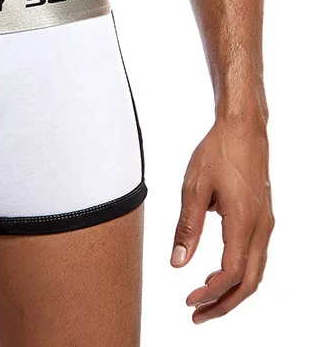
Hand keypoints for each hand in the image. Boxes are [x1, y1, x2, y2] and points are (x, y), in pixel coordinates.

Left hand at [170, 117, 273, 322]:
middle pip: (249, 282)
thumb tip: (177, 262)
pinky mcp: (263, 217)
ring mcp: (266, 223)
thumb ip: (187, 227)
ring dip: (232, 291)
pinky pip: (256, 256)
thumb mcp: (193, 187)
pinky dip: (240, 273)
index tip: (189, 299)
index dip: (210, 292)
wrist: (243, 129)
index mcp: (244, 222)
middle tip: (197, 315)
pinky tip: (219, 274)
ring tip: (205, 300)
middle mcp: (261, 227)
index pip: (231, 272)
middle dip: (223, 304)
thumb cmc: (218, 152)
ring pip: (255, 271)